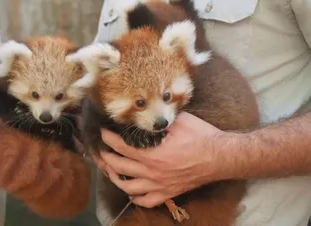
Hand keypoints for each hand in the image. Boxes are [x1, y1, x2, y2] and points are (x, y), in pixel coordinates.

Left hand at [99, 112, 232, 207]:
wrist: (220, 156)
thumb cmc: (201, 136)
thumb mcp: (178, 121)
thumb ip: (158, 120)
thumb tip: (144, 115)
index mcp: (152, 153)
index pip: (120, 146)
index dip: (108, 138)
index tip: (102, 132)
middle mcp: (152, 172)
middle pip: (118, 167)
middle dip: (105, 158)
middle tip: (101, 150)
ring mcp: (159, 185)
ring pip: (127, 187)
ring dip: (114, 178)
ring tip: (110, 169)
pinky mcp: (168, 193)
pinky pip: (146, 201)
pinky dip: (135, 197)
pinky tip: (131, 190)